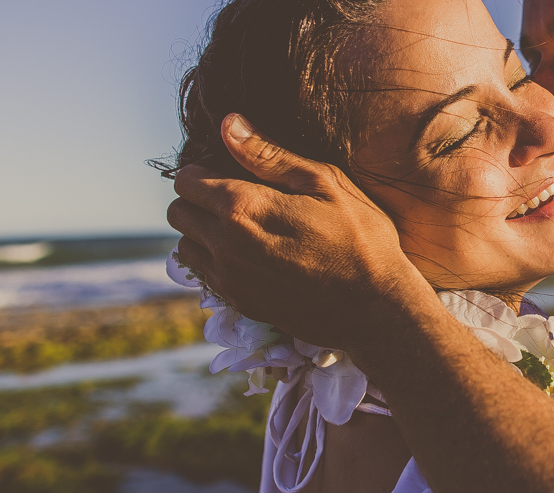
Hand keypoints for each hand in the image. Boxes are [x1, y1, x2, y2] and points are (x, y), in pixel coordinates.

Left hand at [166, 114, 431, 350]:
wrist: (375, 308)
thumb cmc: (360, 237)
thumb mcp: (323, 182)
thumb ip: (267, 154)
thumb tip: (227, 123)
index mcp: (241, 207)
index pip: (186, 180)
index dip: (203, 169)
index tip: (229, 169)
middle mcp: (225, 245)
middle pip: (178, 212)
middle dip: (197, 199)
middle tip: (235, 196)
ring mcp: (230, 279)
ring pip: (185, 245)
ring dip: (203, 232)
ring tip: (242, 227)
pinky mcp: (240, 303)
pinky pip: (205, 275)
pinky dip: (216, 261)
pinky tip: (250, 255)